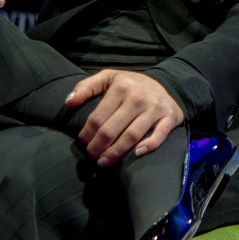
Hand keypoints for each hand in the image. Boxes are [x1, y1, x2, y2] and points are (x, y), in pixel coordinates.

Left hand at [66, 69, 185, 166]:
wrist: (166, 84)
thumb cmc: (131, 85)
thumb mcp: (108, 78)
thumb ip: (86, 87)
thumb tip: (68, 102)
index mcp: (121, 87)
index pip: (97, 118)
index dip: (86, 134)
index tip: (83, 142)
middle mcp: (138, 97)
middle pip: (111, 130)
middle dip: (97, 147)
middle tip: (91, 155)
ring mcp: (155, 108)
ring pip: (131, 136)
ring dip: (115, 153)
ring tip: (103, 162)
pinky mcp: (170, 117)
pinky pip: (159, 135)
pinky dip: (149, 145)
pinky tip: (136, 154)